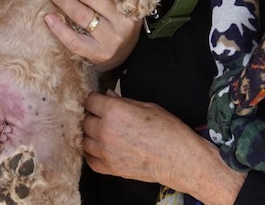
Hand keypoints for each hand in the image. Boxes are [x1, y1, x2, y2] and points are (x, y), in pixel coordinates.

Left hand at [43, 0, 140, 70]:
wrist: (123, 54)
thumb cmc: (117, 21)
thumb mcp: (119, 2)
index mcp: (128, 1)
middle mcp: (122, 21)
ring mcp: (110, 39)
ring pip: (80, 14)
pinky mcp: (98, 54)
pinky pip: (74, 41)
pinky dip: (59, 28)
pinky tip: (48, 18)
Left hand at [83, 92, 245, 204]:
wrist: (180, 159)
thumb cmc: (168, 130)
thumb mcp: (147, 106)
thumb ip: (123, 101)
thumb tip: (108, 95)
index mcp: (113, 111)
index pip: (90, 101)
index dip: (95, 100)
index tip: (99, 102)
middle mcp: (105, 130)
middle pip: (85, 120)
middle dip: (93, 117)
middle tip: (102, 118)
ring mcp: (106, 151)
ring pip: (85, 140)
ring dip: (91, 136)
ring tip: (102, 134)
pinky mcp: (111, 168)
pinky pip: (91, 160)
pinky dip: (93, 154)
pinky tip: (100, 149)